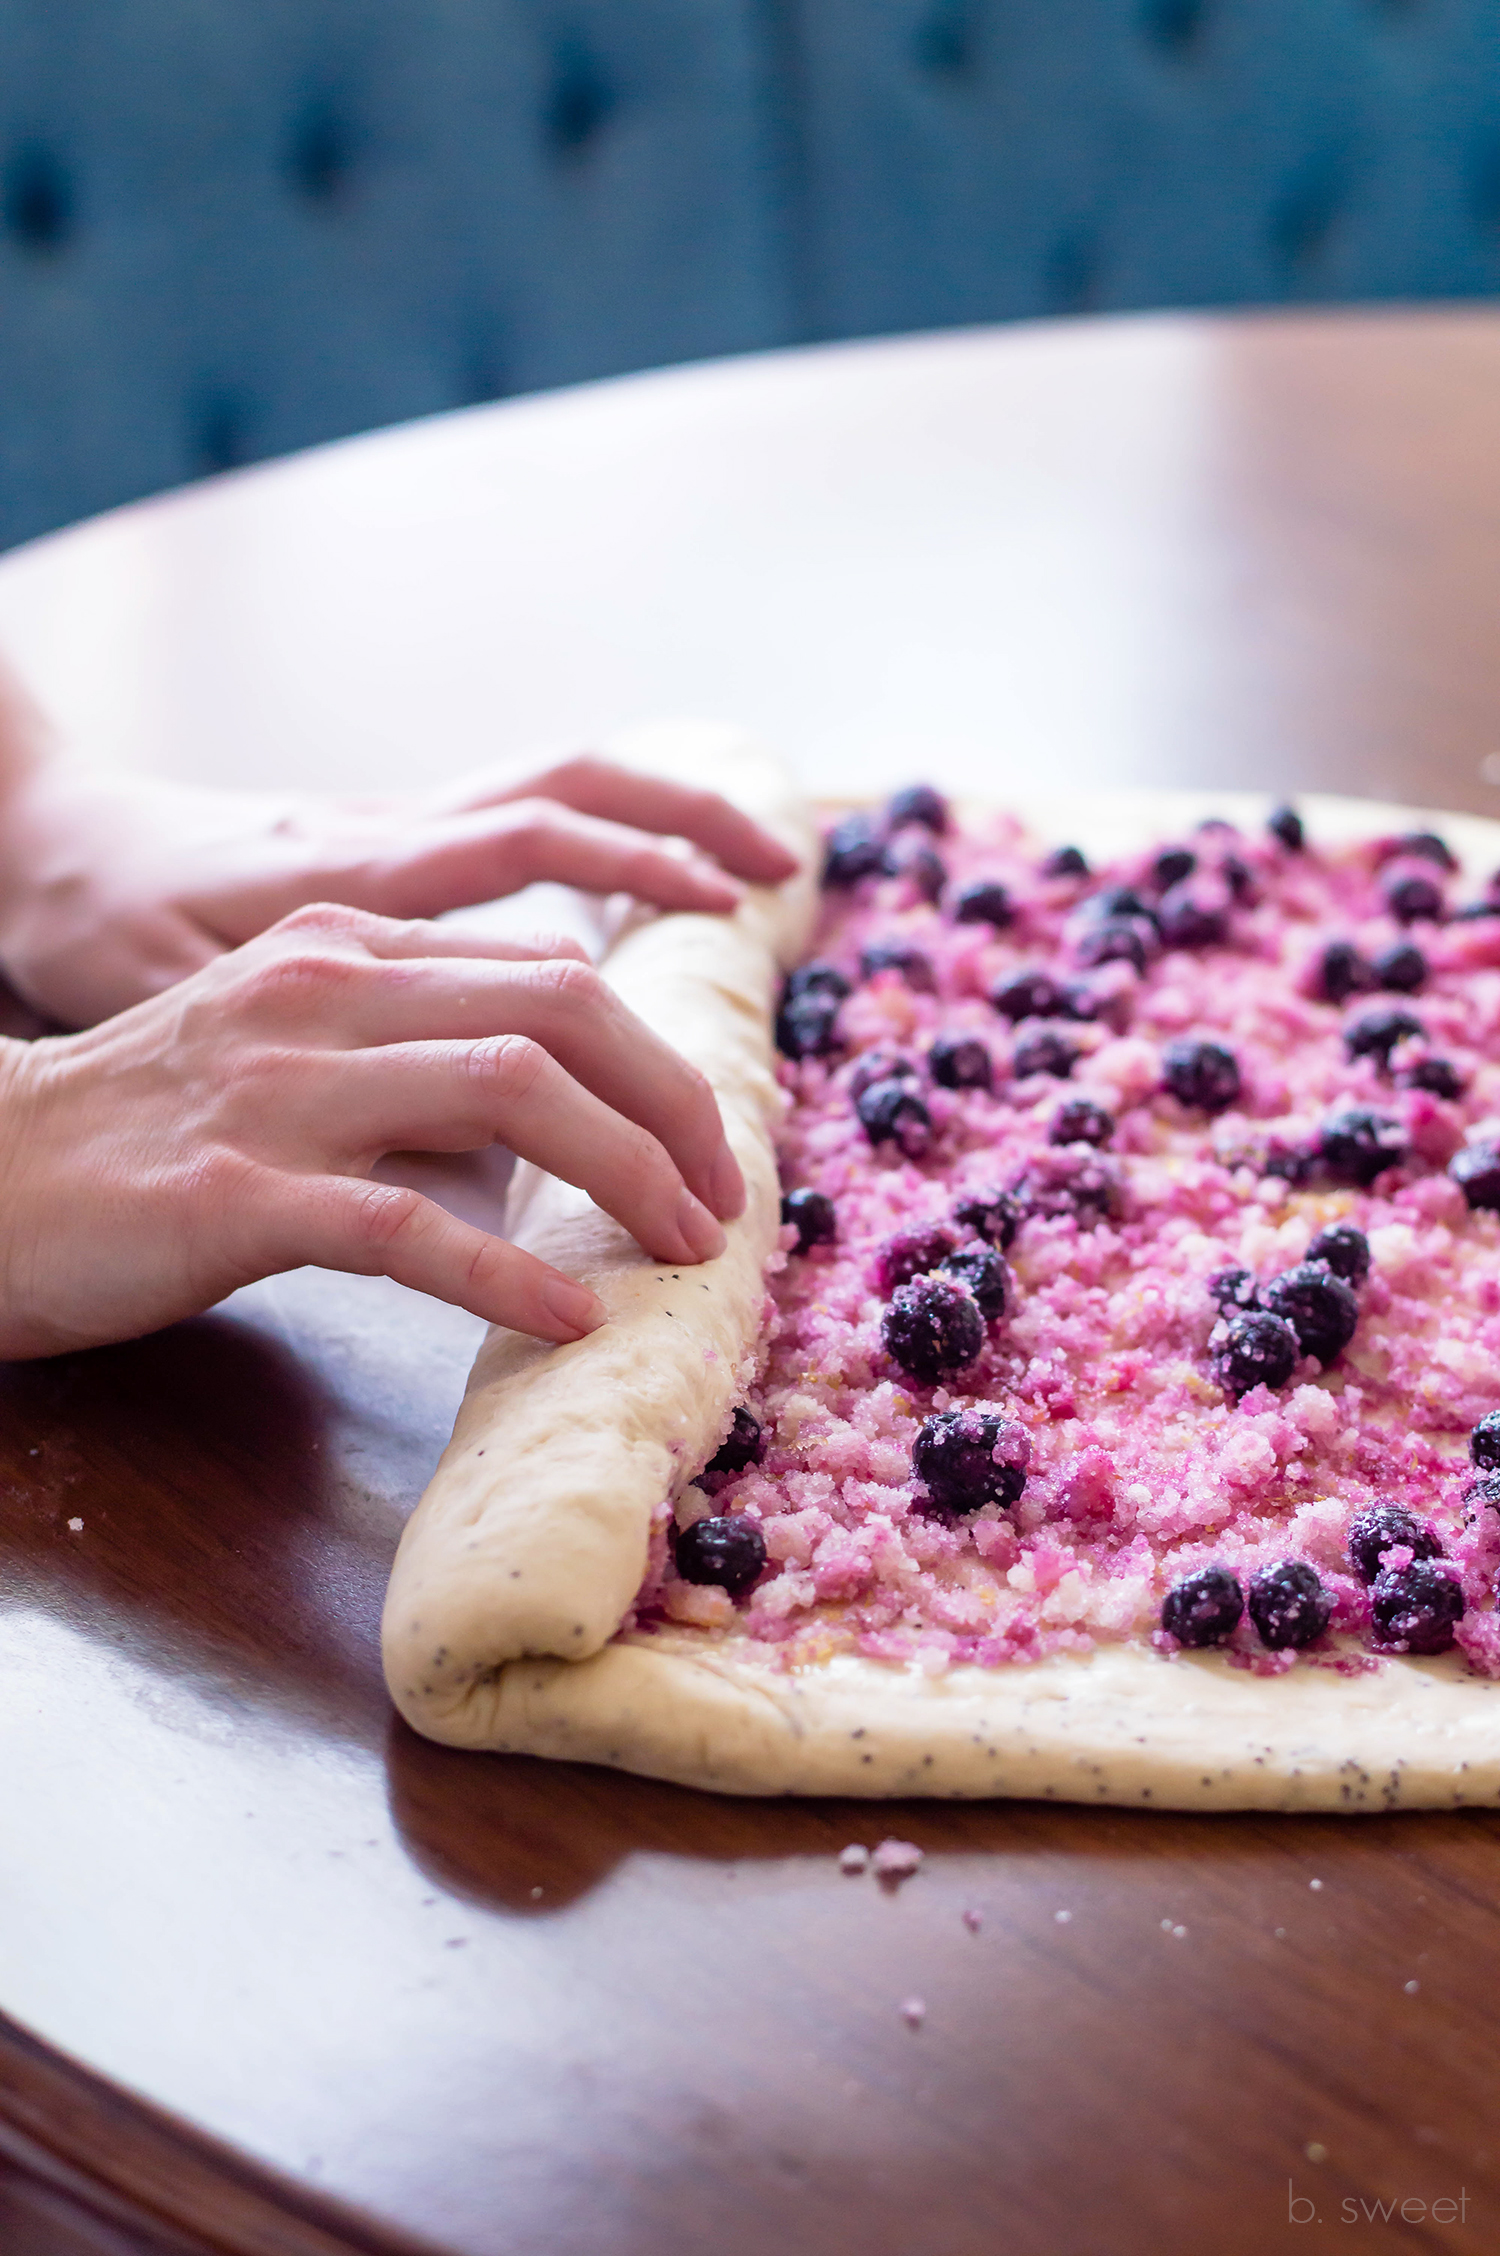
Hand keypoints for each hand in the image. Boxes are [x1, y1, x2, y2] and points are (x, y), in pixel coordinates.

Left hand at [0, 732, 798, 1026]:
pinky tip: (660, 893)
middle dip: (682, 834)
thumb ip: (337, 1088)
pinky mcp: (390, 852)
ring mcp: (392, 837)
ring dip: (662, 814)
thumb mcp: (186, 1011)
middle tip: (774, 894)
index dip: (636, 864)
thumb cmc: (95, 929)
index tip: (729, 909)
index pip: (523, 841)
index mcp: (349, 878)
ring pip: (551, 786)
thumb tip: (491, 1165)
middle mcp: (386, 842)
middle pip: (564, 802)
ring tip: (761, 863)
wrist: (38, 845)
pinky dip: (606, 842)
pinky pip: (517, 823)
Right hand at [0, 904, 745, 1357]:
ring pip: (508, 1090)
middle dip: (671, 1103)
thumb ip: (409, 1053)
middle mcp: (326, 989)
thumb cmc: (141, 1129)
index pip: (551, 973)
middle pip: (561, 1010)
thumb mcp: (287, 1047)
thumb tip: (550, 1127)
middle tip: (723, 1199)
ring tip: (683, 1246)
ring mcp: (281, 1086)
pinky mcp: (236, 1192)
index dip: (653, 1058)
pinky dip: (506, 1272)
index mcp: (348, 947)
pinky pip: (407, 1226)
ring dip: (625, 1172)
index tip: (705, 1144)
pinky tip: (567, 1317)